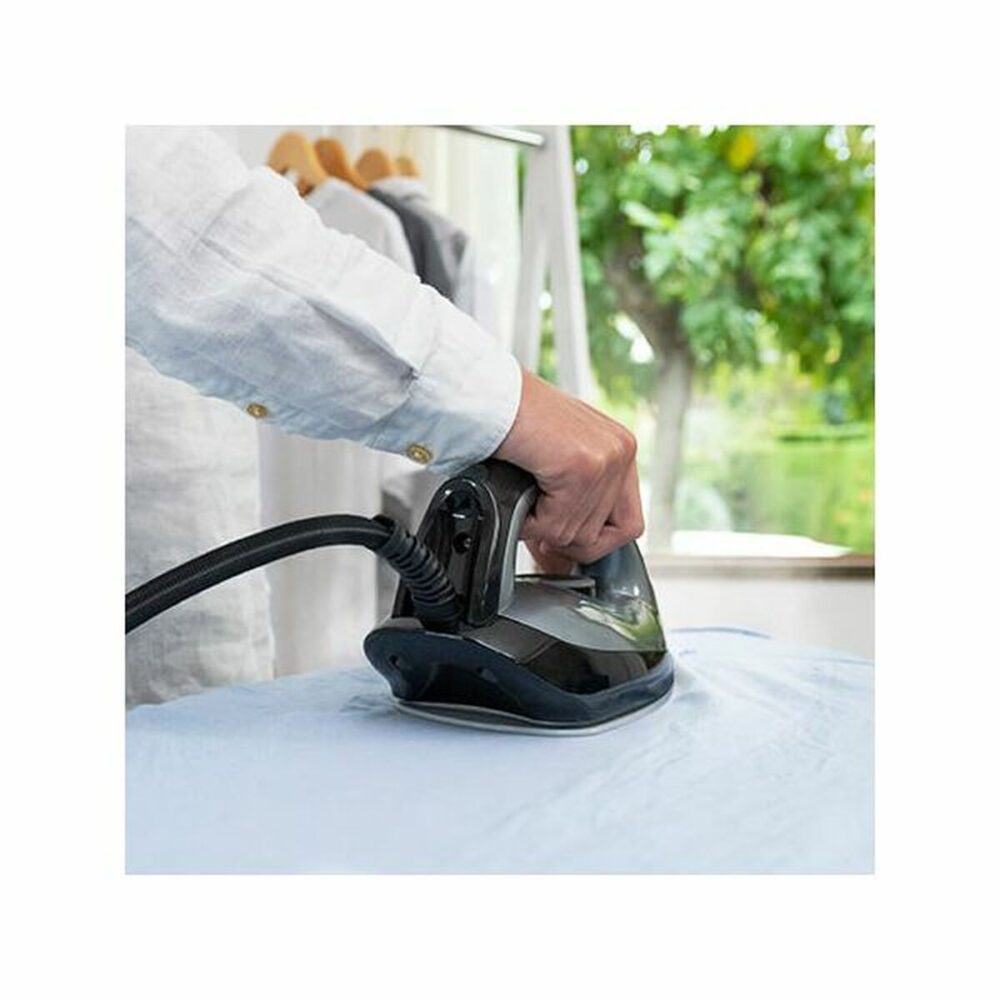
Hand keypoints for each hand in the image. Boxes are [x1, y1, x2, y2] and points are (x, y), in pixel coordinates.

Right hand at [494, 369, 643, 568]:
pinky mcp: (584, 467)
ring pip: (576, 534)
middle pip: (601, 535)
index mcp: (619, 448)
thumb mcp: (556, 462)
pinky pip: (556, 524)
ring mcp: (606, 459)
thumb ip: (572, 500)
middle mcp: (621, 451)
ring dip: (540, 525)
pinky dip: (529, 520)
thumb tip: (564, 556)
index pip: (628, 523)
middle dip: (561, 537)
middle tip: (534, 523)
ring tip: (523, 495)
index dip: (594, 541)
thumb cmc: (511, 422)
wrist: (489, 397)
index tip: (563, 540)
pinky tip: (519, 492)